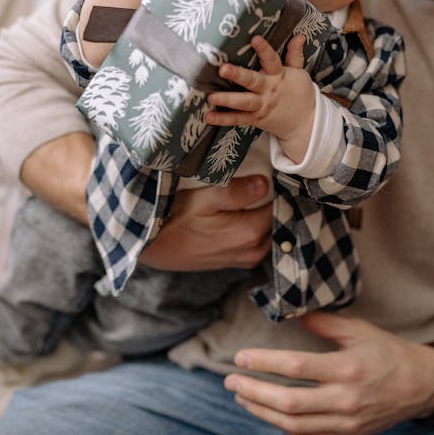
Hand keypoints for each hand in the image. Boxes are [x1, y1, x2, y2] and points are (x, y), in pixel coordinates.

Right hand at [141, 173, 271, 271]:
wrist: (153, 245)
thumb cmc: (175, 218)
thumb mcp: (203, 198)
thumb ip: (236, 192)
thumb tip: (265, 183)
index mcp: (250, 232)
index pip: (280, 204)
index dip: (279, 187)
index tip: (275, 172)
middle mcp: (253, 250)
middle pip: (277, 219)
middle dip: (275, 202)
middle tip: (268, 181)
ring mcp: (246, 259)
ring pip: (269, 232)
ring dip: (266, 215)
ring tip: (257, 196)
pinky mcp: (237, 261)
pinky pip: (259, 242)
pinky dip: (258, 227)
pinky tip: (247, 213)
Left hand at [206, 34, 312, 162]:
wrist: (305, 123)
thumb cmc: (300, 94)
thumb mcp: (299, 73)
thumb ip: (294, 55)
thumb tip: (299, 36)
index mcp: (279, 76)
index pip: (271, 60)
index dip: (263, 50)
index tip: (255, 39)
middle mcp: (268, 90)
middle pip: (252, 82)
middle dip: (238, 75)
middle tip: (223, 69)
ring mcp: (261, 106)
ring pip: (243, 102)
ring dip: (227, 99)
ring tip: (211, 96)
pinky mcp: (255, 119)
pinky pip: (238, 119)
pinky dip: (223, 119)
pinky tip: (209, 117)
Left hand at [223, 311, 433, 434]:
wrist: (422, 385)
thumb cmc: (388, 352)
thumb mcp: (359, 330)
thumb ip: (323, 323)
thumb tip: (290, 311)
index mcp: (349, 368)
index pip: (296, 368)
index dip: (263, 363)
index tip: (240, 357)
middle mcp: (347, 399)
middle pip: (289, 402)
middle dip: (254, 391)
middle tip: (230, 380)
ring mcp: (348, 421)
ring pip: (294, 423)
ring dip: (262, 412)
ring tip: (242, 396)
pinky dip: (283, 425)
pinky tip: (266, 412)